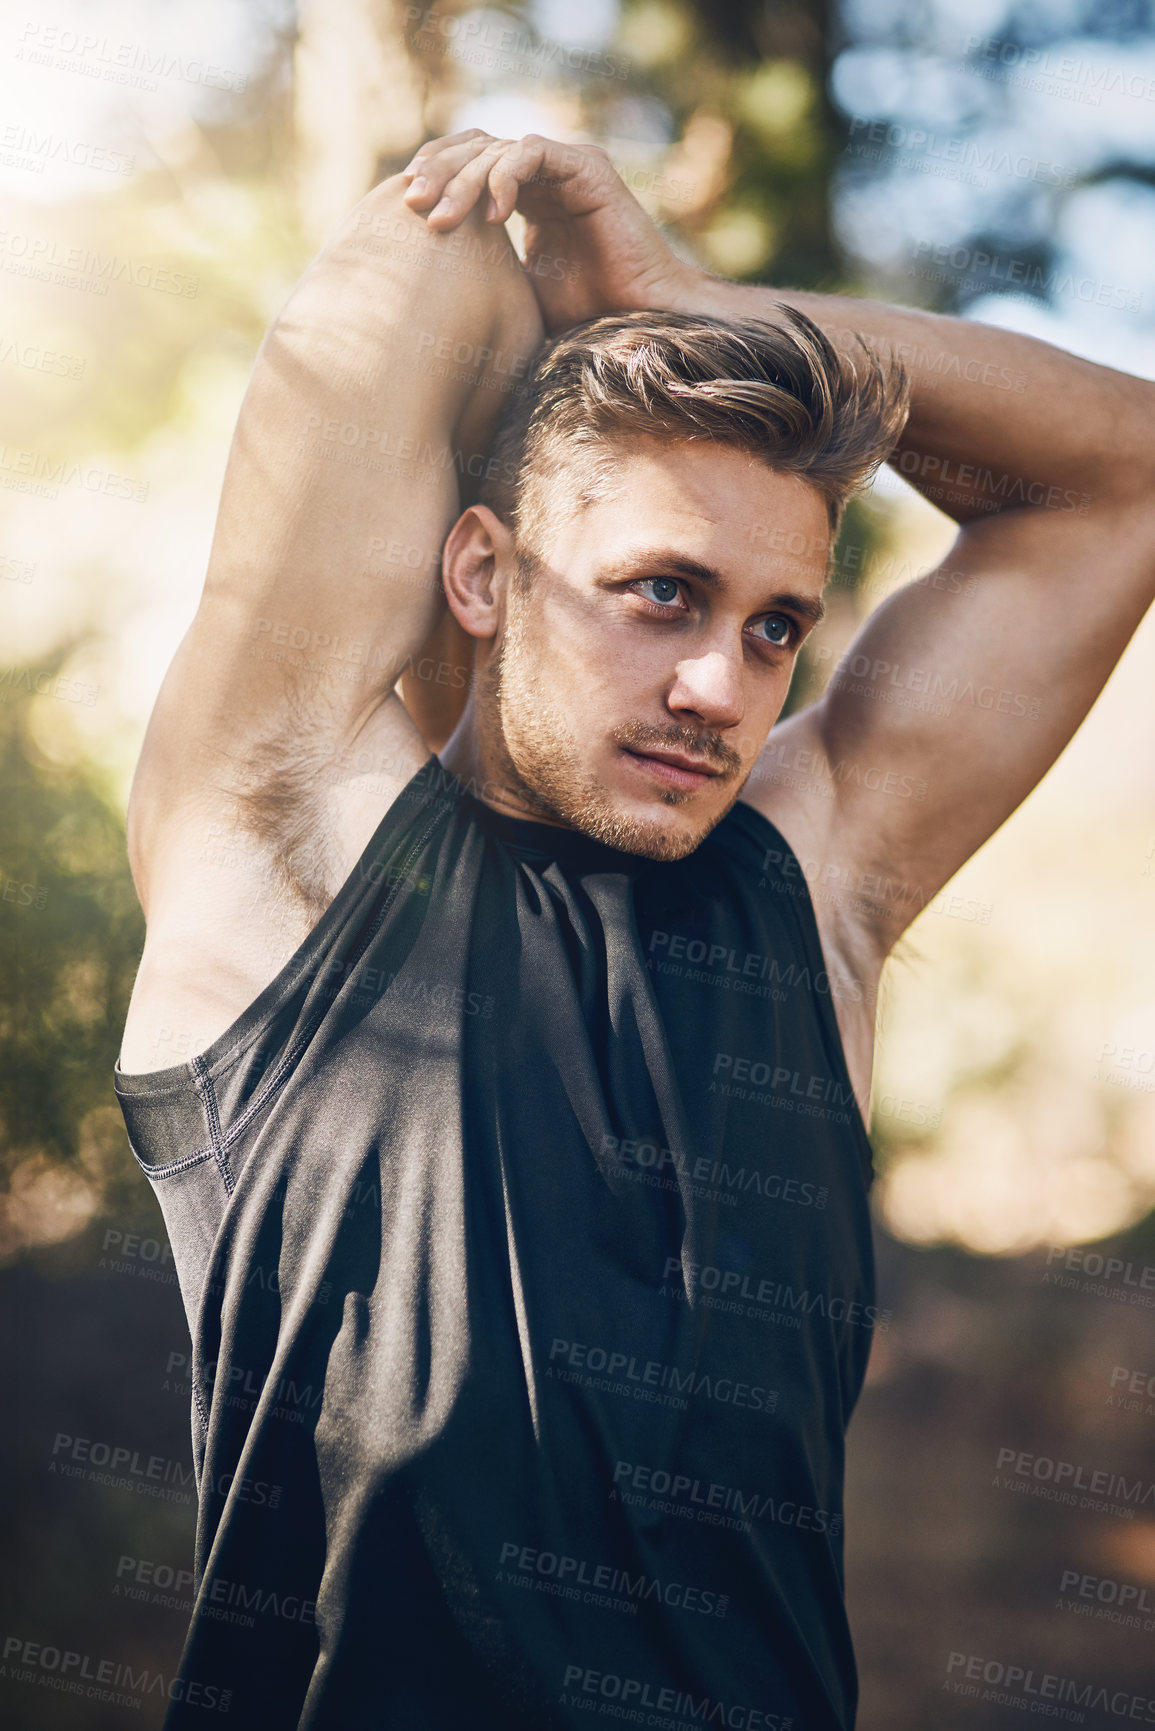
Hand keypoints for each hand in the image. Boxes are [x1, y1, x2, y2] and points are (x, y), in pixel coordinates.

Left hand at [401, 129, 697, 332]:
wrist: (636, 317)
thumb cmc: (581, 311)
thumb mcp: (514, 290)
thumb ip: (481, 268)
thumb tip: (422, 283)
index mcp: (525, 195)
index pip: (469, 165)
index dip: (435, 177)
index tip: (403, 210)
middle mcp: (543, 175)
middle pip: (477, 149)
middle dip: (440, 173)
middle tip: (413, 203)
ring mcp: (566, 166)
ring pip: (499, 150)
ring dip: (466, 178)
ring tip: (444, 215)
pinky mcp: (588, 167)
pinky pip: (534, 154)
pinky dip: (507, 176)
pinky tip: (493, 214)